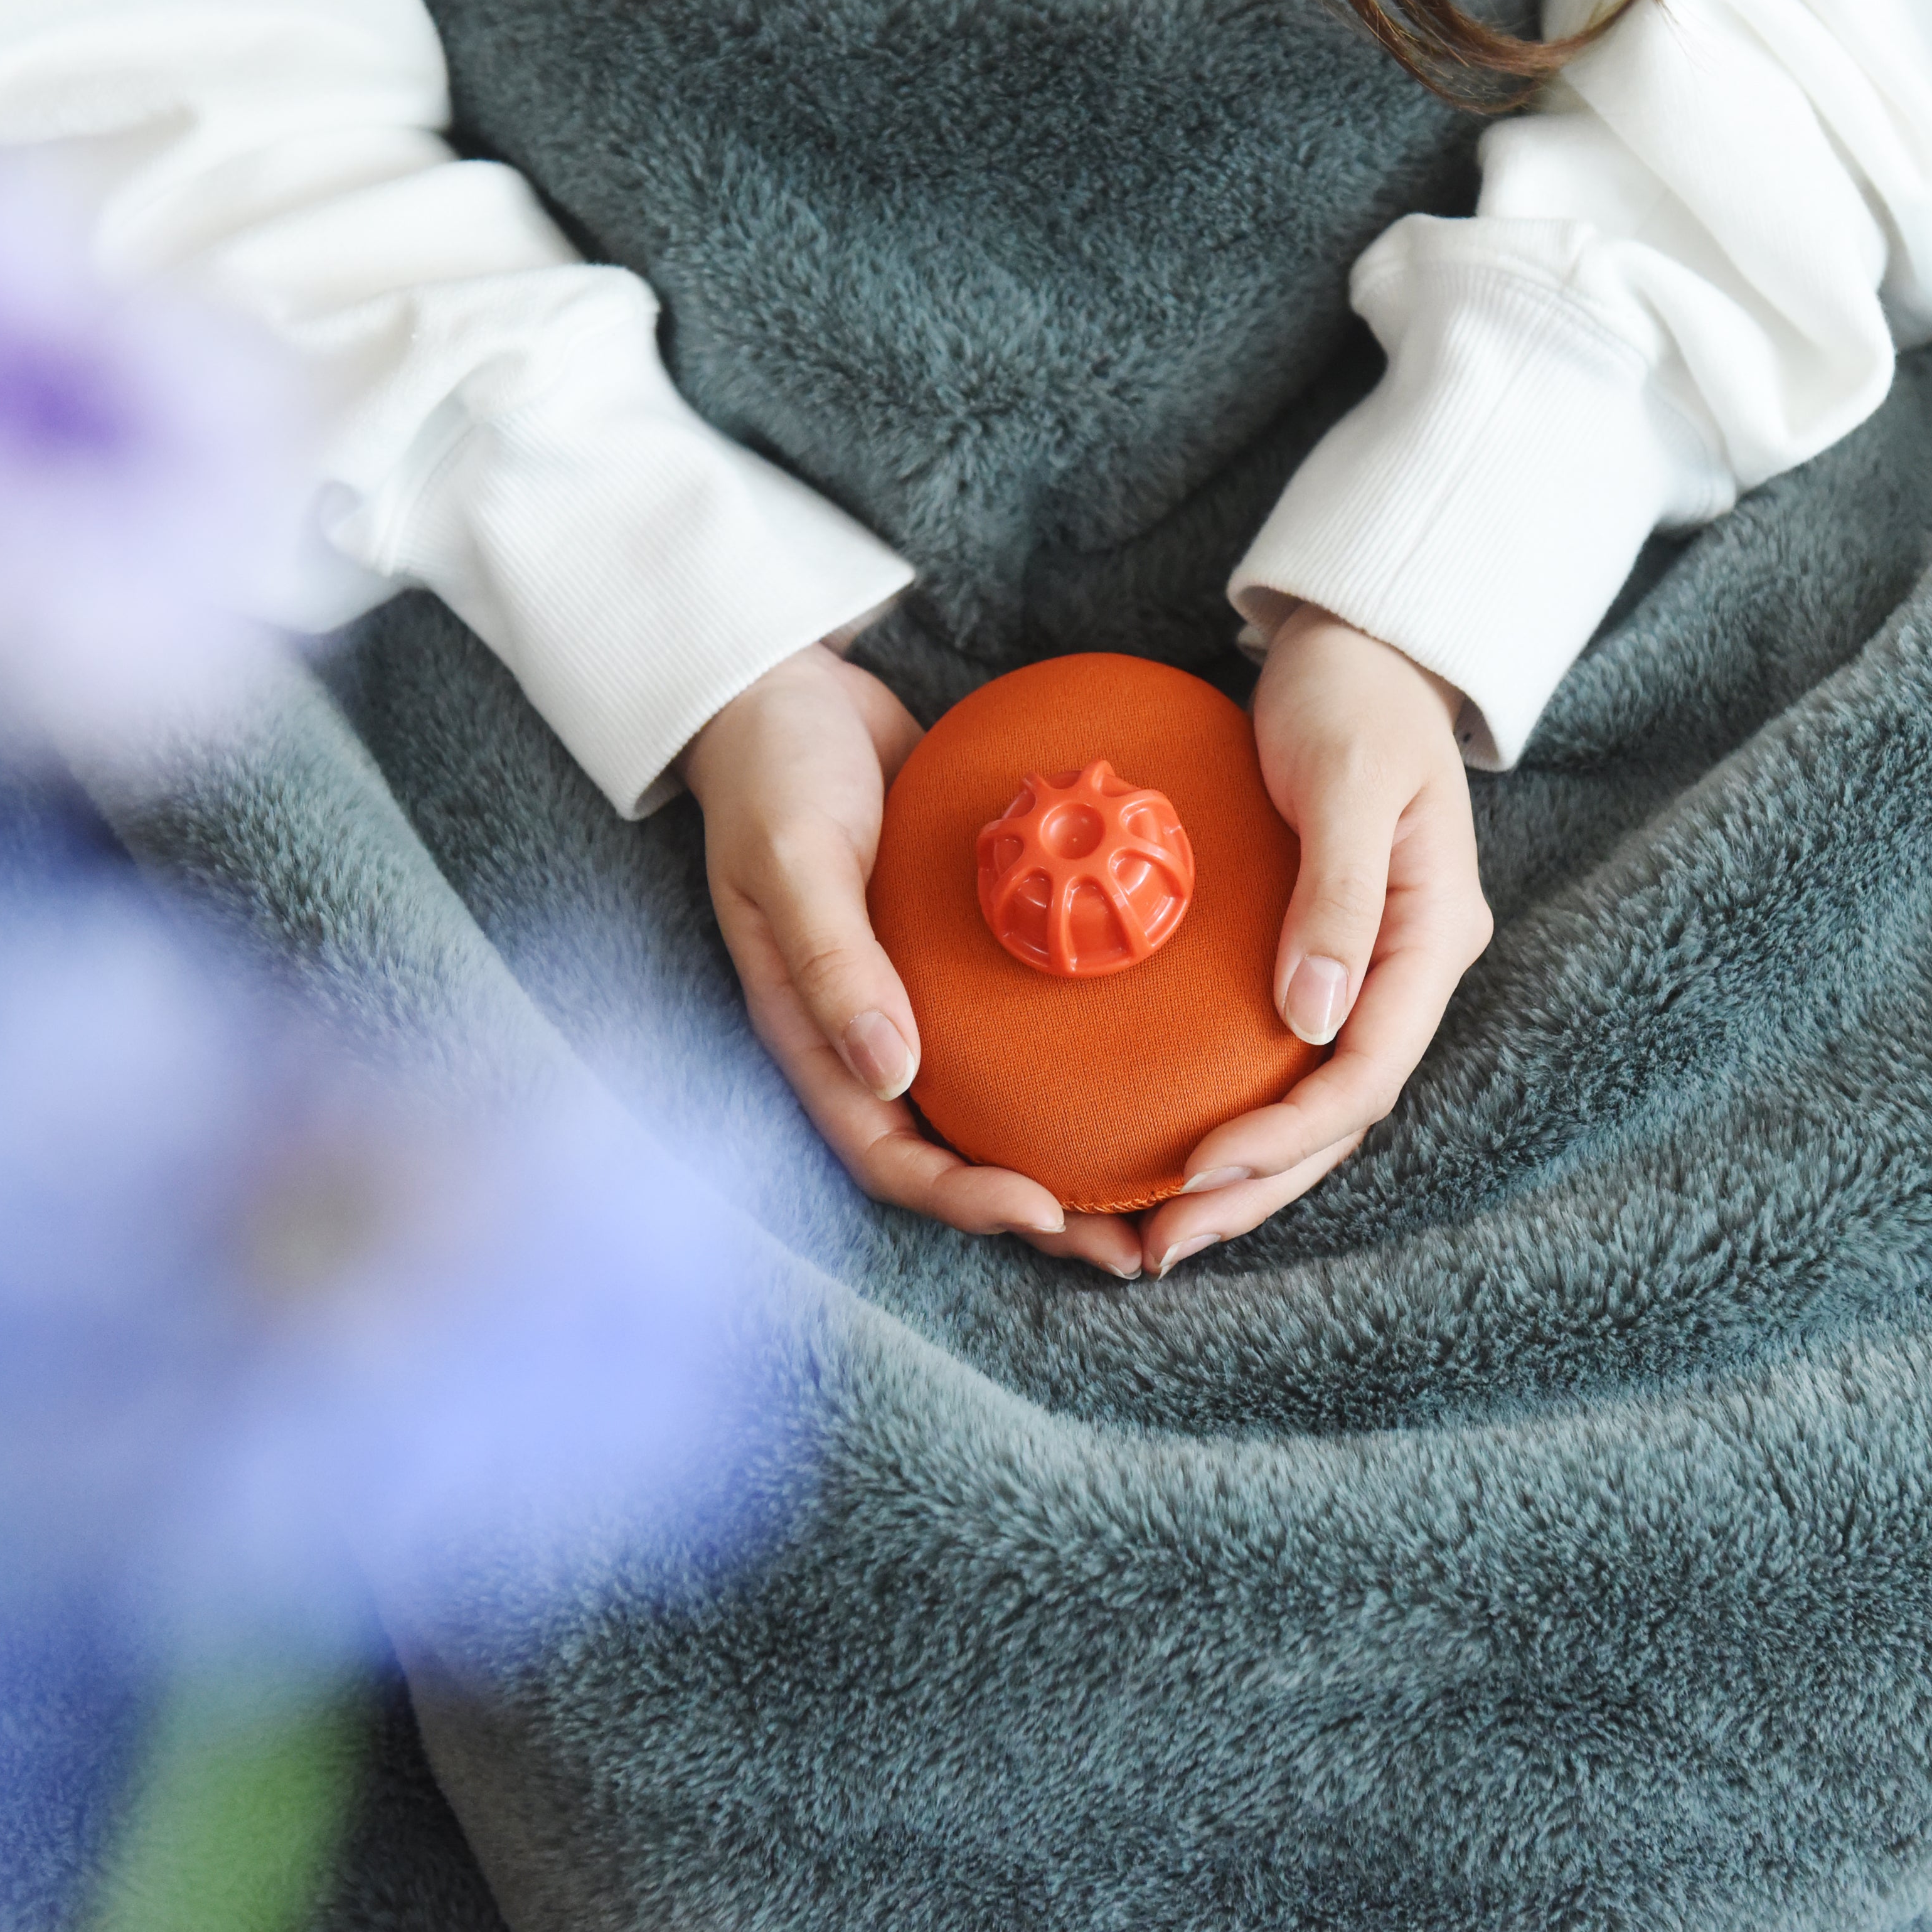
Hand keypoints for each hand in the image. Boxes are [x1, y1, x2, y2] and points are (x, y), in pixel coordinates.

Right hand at [685, 645, 1148, 1278]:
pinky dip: (1074, 1056)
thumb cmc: (771, 770)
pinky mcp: (956, 952)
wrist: (780, 691)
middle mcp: (868, 1033)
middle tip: (1135, 1240)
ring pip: (995, 1103)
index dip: (962, 1199)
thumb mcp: (792, 855)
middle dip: (1039, 1209)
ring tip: (1160, 1178)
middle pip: (955, 1153)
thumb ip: (834, 960)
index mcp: (816, 1035)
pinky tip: (1149, 1056)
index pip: (886, 1154)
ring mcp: (914, 995)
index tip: (1046, 1211)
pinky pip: (1017, 1026)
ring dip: (1069, 1148)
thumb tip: (893, 1073)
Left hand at [1134, 606, 1491, 1276]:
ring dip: (1249, 1173)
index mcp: (1435, 934)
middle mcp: (1412, 968)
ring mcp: (1375, 967)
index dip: (1287, 1136)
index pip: (1366, 1072)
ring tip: (1163, 1231)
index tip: (1200, 1172)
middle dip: (1258, 1187)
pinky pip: (1290, 1060)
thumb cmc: (1352, 694)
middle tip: (1161, 1248)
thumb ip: (1334, 892)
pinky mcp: (1330, 956)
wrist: (1358, 645)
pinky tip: (1184, 1150)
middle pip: (1341, 1114)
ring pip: (1318, 1102)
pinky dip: (1243, 1112)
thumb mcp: (1345, 778)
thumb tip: (1310, 1015)